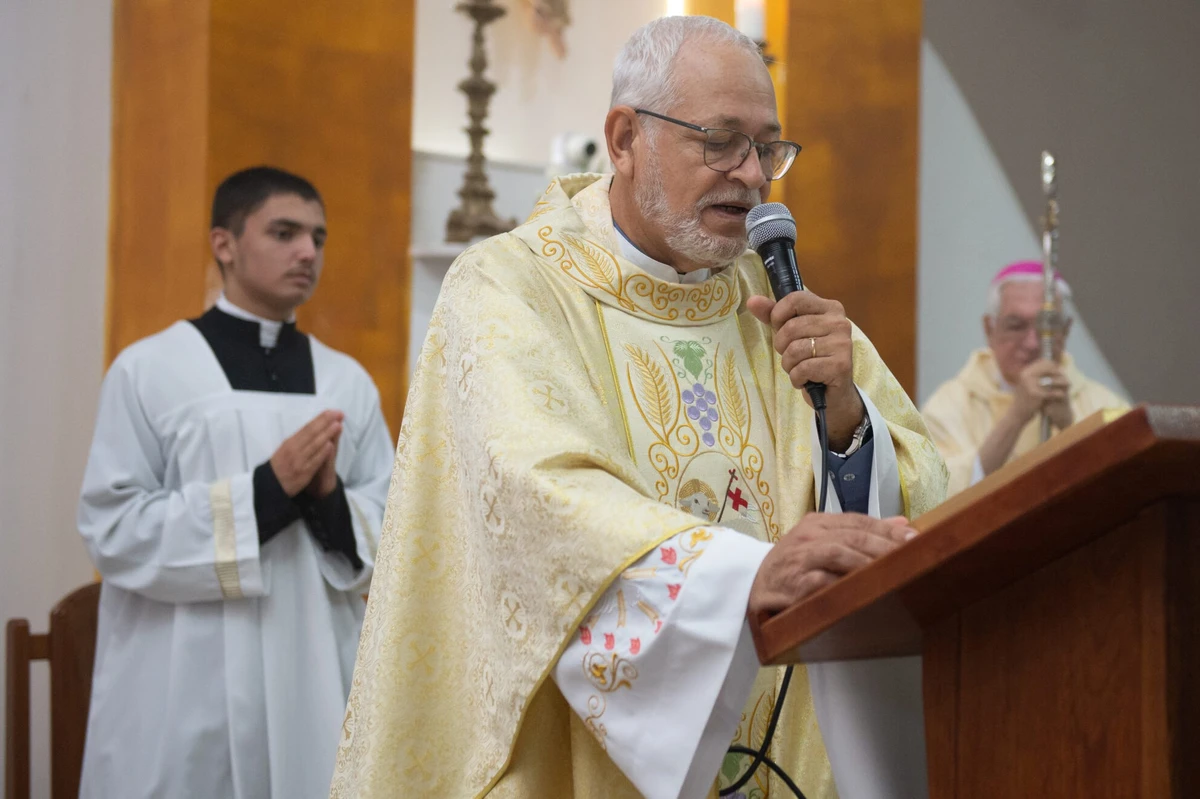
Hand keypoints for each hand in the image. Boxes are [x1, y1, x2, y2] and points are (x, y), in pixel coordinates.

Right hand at [269, 410, 343, 496]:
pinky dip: (322, 453)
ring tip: (337, 425)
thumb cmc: (280, 466)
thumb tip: (315, 427)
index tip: (332, 411)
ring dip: (326, 434)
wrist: (270, 485)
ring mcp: (299, 461)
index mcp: (290, 442)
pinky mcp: (303, 473)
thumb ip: (299, 440)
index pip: (307, 427)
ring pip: (314, 445)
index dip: (320, 419)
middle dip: (326, 422)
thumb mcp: (285, 449)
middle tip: (339, 413)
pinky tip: (330, 445)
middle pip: (311, 433)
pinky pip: (314, 461)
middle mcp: (294, 449)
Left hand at [747, 291, 863, 447]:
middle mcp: (840, 322)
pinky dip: (797, 378)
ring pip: (795, 350)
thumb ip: (773, 315)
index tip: (780, 329)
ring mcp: (842, 344)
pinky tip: (806, 379)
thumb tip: (752, 301)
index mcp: (830, 308)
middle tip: (791, 356)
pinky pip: (802, 369)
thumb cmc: (811, 357)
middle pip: (792, 327)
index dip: (778, 316)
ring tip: (799, 368)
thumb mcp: (791, 333)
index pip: (796, 299)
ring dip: (789, 365)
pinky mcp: (840, 366)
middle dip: (782, 346)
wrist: (832, 392)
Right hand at [748, 514, 913, 614]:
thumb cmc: (793, 564)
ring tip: (893, 572)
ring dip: (867, 563)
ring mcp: (800, 559)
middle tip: (912, 557)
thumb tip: (902, 525)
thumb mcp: (822, 540)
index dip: (887, 530)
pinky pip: (820, 582)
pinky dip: (841, 584)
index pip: (859, 520)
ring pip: (838, 553)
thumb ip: (860, 533)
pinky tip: (862, 590)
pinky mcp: (793, 584)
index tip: (914, 539)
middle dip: (885, 546)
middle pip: (853, 536)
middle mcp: (809, 536)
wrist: (752, 584)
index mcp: (818, 522)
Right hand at [1011, 360, 1070, 426]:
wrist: (1016, 412)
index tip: (1059, 370)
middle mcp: (1026, 376)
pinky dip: (1058, 393)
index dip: (1052, 365)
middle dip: (1058, 372)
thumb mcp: (1026, 383)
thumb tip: (1048, 362)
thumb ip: (1035, 374)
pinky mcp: (1036, 395)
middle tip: (1065, 377)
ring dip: (1061, 381)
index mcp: (1025, 372)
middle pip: (1048, 369)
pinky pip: (1052, 392)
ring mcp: (1031, 385)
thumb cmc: (1023, 398)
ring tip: (1066, 384)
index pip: (1042, 362)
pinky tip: (1062, 395)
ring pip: (1052, 380)